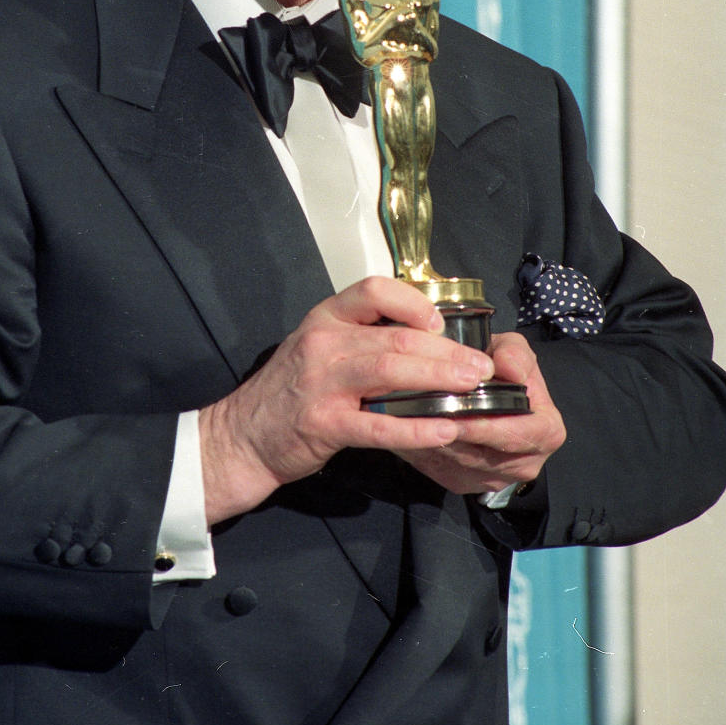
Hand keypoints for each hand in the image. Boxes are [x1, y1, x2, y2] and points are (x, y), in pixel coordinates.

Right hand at [198, 276, 497, 525]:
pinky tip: (444, 430)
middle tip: (482, 366)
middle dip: (447, 352)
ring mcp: (321, 383)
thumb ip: (362, 337)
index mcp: (325, 317)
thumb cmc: (290, 390)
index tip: (441, 324)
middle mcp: (322, 342)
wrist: (243, 434)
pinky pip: (378, 425)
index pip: (374, 290)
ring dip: (439, 380)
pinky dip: (415, 428)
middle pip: (395, 338)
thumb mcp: (318, 346)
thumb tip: (424, 337)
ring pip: (390, 373)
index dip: (414, 303)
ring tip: (473, 389)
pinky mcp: (324, 424)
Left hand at [397, 332, 565, 496]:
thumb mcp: (512, 350)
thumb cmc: (502, 370)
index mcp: (546, 431)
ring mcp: (495, 478)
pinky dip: (426, 453)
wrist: (488, 392)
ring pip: (460, 466)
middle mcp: (526, 462)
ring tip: (414, 423)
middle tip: (428, 419)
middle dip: (456, 438)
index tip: (461, 416)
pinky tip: (413, 433)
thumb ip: (513, 354)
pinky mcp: (467, 483)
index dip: (489, 426)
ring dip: (436, 446)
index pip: (520, 435)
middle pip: (486, 456)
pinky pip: (444, 472)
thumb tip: (507, 367)